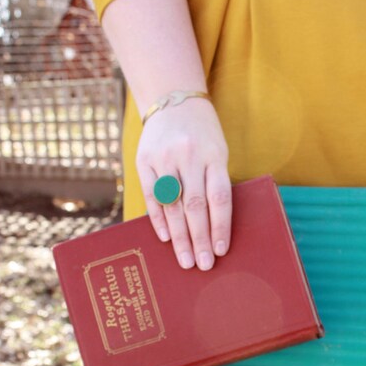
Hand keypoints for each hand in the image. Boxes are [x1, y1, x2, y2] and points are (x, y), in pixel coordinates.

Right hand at [136, 97, 231, 270]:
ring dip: (179, 237)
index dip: (220, 226)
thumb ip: (215, 182)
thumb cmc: (203, 135)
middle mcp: (189, 156)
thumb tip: (214, 228)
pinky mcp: (144, 160)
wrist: (173, 100)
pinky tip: (166, 238)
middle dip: (200, 239)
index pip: (219, 197)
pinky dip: (159, 219)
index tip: (221, 251)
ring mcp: (164, 158)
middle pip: (195, 206)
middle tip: (202, 265)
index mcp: (214, 155)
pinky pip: (152, 196)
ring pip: (173, 205)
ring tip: (186, 260)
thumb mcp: (217, 151)